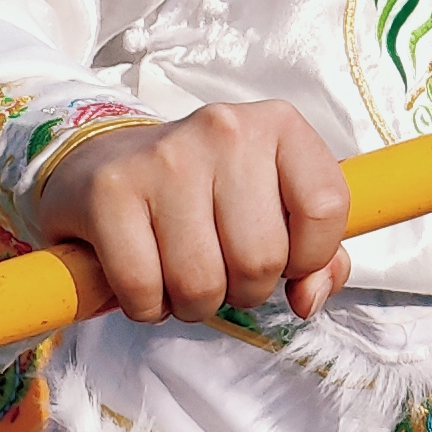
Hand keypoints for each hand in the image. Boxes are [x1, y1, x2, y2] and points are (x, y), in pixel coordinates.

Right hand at [38, 103, 352, 326]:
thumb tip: (308, 299)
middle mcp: (225, 130)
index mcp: (279, 125)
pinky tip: (144, 276)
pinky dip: (146, 305)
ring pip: (202, 283)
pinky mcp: (111, 190)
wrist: (105, 161)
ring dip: (194, 304)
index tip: (284, 258)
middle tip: (221, 270)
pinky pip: (144, 289)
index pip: (325, 207)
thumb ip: (317, 256)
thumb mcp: (274, 206)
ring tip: (181, 274)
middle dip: (243, 290)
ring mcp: (165, 156)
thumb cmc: (204, 193)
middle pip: (261, 259)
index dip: (308, 257)